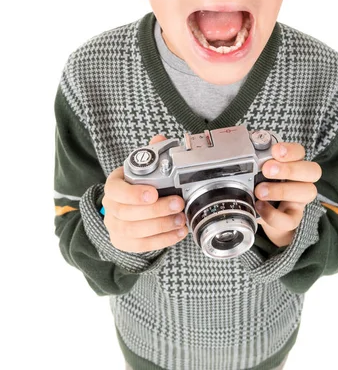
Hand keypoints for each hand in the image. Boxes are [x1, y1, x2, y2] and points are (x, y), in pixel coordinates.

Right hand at [102, 135, 187, 252]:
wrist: (128, 207)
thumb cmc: (137, 185)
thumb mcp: (142, 168)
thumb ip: (151, 153)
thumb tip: (159, 138)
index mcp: (114, 186)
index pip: (116, 190)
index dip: (133, 194)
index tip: (153, 193)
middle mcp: (110, 207)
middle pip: (127, 213)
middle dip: (155, 210)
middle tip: (178, 204)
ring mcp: (115, 227)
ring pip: (134, 231)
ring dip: (160, 226)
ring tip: (180, 219)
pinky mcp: (123, 242)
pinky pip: (141, 245)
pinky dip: (162, 240)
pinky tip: (178, 233)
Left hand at [254, 142, 321, 247]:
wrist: (262, 213)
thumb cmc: (260, 184)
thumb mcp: (257, 170)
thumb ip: (254, 161)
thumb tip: (239, 148)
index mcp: (293, 163)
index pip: (301, 152)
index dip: (291, 150)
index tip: (275, 151)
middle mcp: (302, 180)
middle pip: (312, 170)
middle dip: (289, 169)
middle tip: (267, 169)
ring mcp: (299, 200)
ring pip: (307, 192)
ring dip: (282, 190)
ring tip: (259, 191)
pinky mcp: (293, 219)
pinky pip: (290, 220)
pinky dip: (273, 215)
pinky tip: (259, 207)